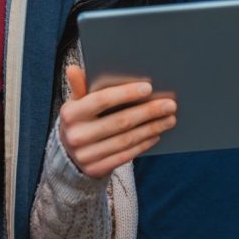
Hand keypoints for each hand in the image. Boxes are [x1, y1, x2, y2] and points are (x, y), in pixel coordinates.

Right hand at [59, 65, 176, 178]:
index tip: (149, 88)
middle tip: (170, 104)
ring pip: (126, 140)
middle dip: (148, 112)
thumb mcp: (76, 103)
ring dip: (151, 128)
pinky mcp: (95, 170)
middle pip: (120, 121)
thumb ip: (79, 86)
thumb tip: (73, 68)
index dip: (126, 93)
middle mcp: (76, 136)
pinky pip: (125, 155)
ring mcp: (85, 155)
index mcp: (70, 113)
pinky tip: (156, 134)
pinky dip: (143, 144)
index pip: (102, 100)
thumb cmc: (80, 119)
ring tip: (169, 119)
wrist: (68, 155)